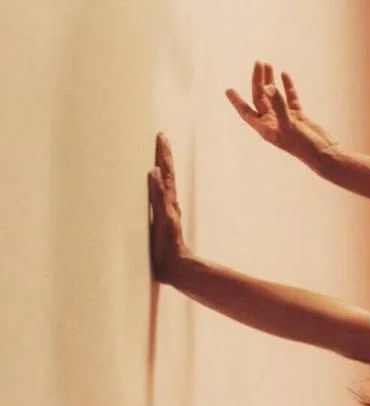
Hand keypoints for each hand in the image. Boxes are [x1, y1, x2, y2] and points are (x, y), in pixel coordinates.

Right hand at [147, 134, 188, 281]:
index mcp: (168, 201)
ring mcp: (167, 212)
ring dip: (163, 169)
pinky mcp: (164, 222)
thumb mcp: (163, 219)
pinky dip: (159, 186)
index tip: (162, 136)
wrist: (175, 267)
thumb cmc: (168, 246)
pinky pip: (161, 197)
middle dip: (164, 156)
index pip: (166, 172)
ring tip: (159, 156)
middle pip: (168, 175)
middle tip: (162, 138)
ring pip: (166, 185)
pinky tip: (156, 186)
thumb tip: (155, 171)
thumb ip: (158, 195)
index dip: (163, 154)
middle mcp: (169, 204)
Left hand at [226, 62, 335, 166]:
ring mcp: (286, 119)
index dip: (237, 102)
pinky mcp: (298, 117)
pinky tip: (284, 74)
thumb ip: (278, 104)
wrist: (324, 155)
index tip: (228, 90)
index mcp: (266, 129)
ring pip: (274, 96)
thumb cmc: (304, 145)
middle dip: (258, 81)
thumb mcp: (289, 124)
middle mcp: (273, 123)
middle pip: (260, 98)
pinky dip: (286, 86)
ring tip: (268, 64)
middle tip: (258, 63)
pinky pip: (289, 98)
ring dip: (270, 80)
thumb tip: (269, 86)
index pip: (247, 112)